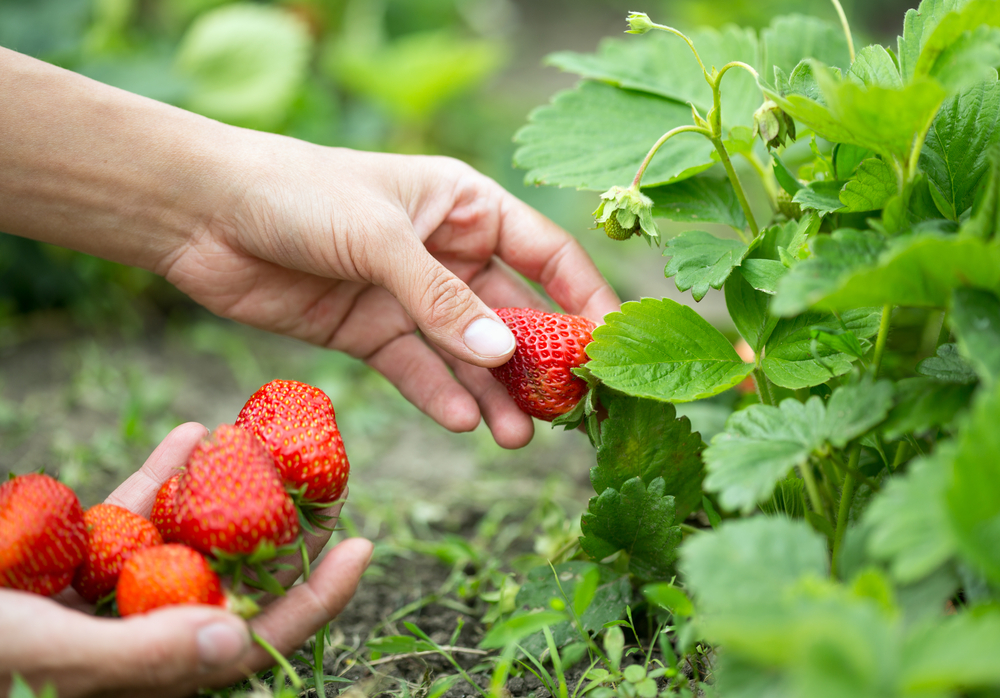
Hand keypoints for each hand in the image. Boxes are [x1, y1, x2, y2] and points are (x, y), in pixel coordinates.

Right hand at [0, 423, 372, 697]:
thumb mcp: (45, 653)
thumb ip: (140, 658)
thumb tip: (233, 644)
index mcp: (152, 672)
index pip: (254, 642)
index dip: (315, 600)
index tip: (362, 545)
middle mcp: (142, 633)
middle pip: (234, 581)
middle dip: (283, 531)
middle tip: (327, 476)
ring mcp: (110, 592)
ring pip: (189, 538)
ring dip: (229, 491)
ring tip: (267, 444)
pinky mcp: (73, 556)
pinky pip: (130, 513)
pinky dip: (160, 474)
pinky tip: (191, 431)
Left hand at [161, 145, 619, 448]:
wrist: (203, 214)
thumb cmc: (299, 194)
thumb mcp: (380, 238)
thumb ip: (441, 298)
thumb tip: (502, 355)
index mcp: (465, 205)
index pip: (546, 254)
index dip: (582, 298)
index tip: (607, 347)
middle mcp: (446, 251)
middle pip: (511, 313)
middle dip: (536, 362)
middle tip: (564, 412)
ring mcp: (407, 296)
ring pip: (465, 351)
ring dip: (492, 392)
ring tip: (517, 437)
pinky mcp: (369, 331)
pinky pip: (416, 369)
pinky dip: (440, 395)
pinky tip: (465, 422)